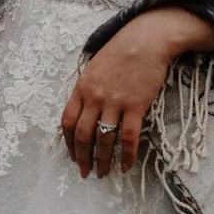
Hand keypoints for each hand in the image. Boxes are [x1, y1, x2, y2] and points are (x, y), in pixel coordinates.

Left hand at [59, 8, 213, 178]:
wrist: (145, 40)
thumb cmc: (120, 51)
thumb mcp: (94, 68)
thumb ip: (86, 89)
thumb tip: (83, 112)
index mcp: (81, 87)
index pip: (67, 121)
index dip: (68, 143)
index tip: (72, 155)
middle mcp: (95, 97)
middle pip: (82, 135)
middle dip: (82, 157)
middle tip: (84, 173)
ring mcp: (115, 102)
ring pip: (103, 140)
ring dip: (102, 160)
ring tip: (103, 173)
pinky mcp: (136, 106)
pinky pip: (129, 137)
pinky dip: (127, 155)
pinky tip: (126, 166)